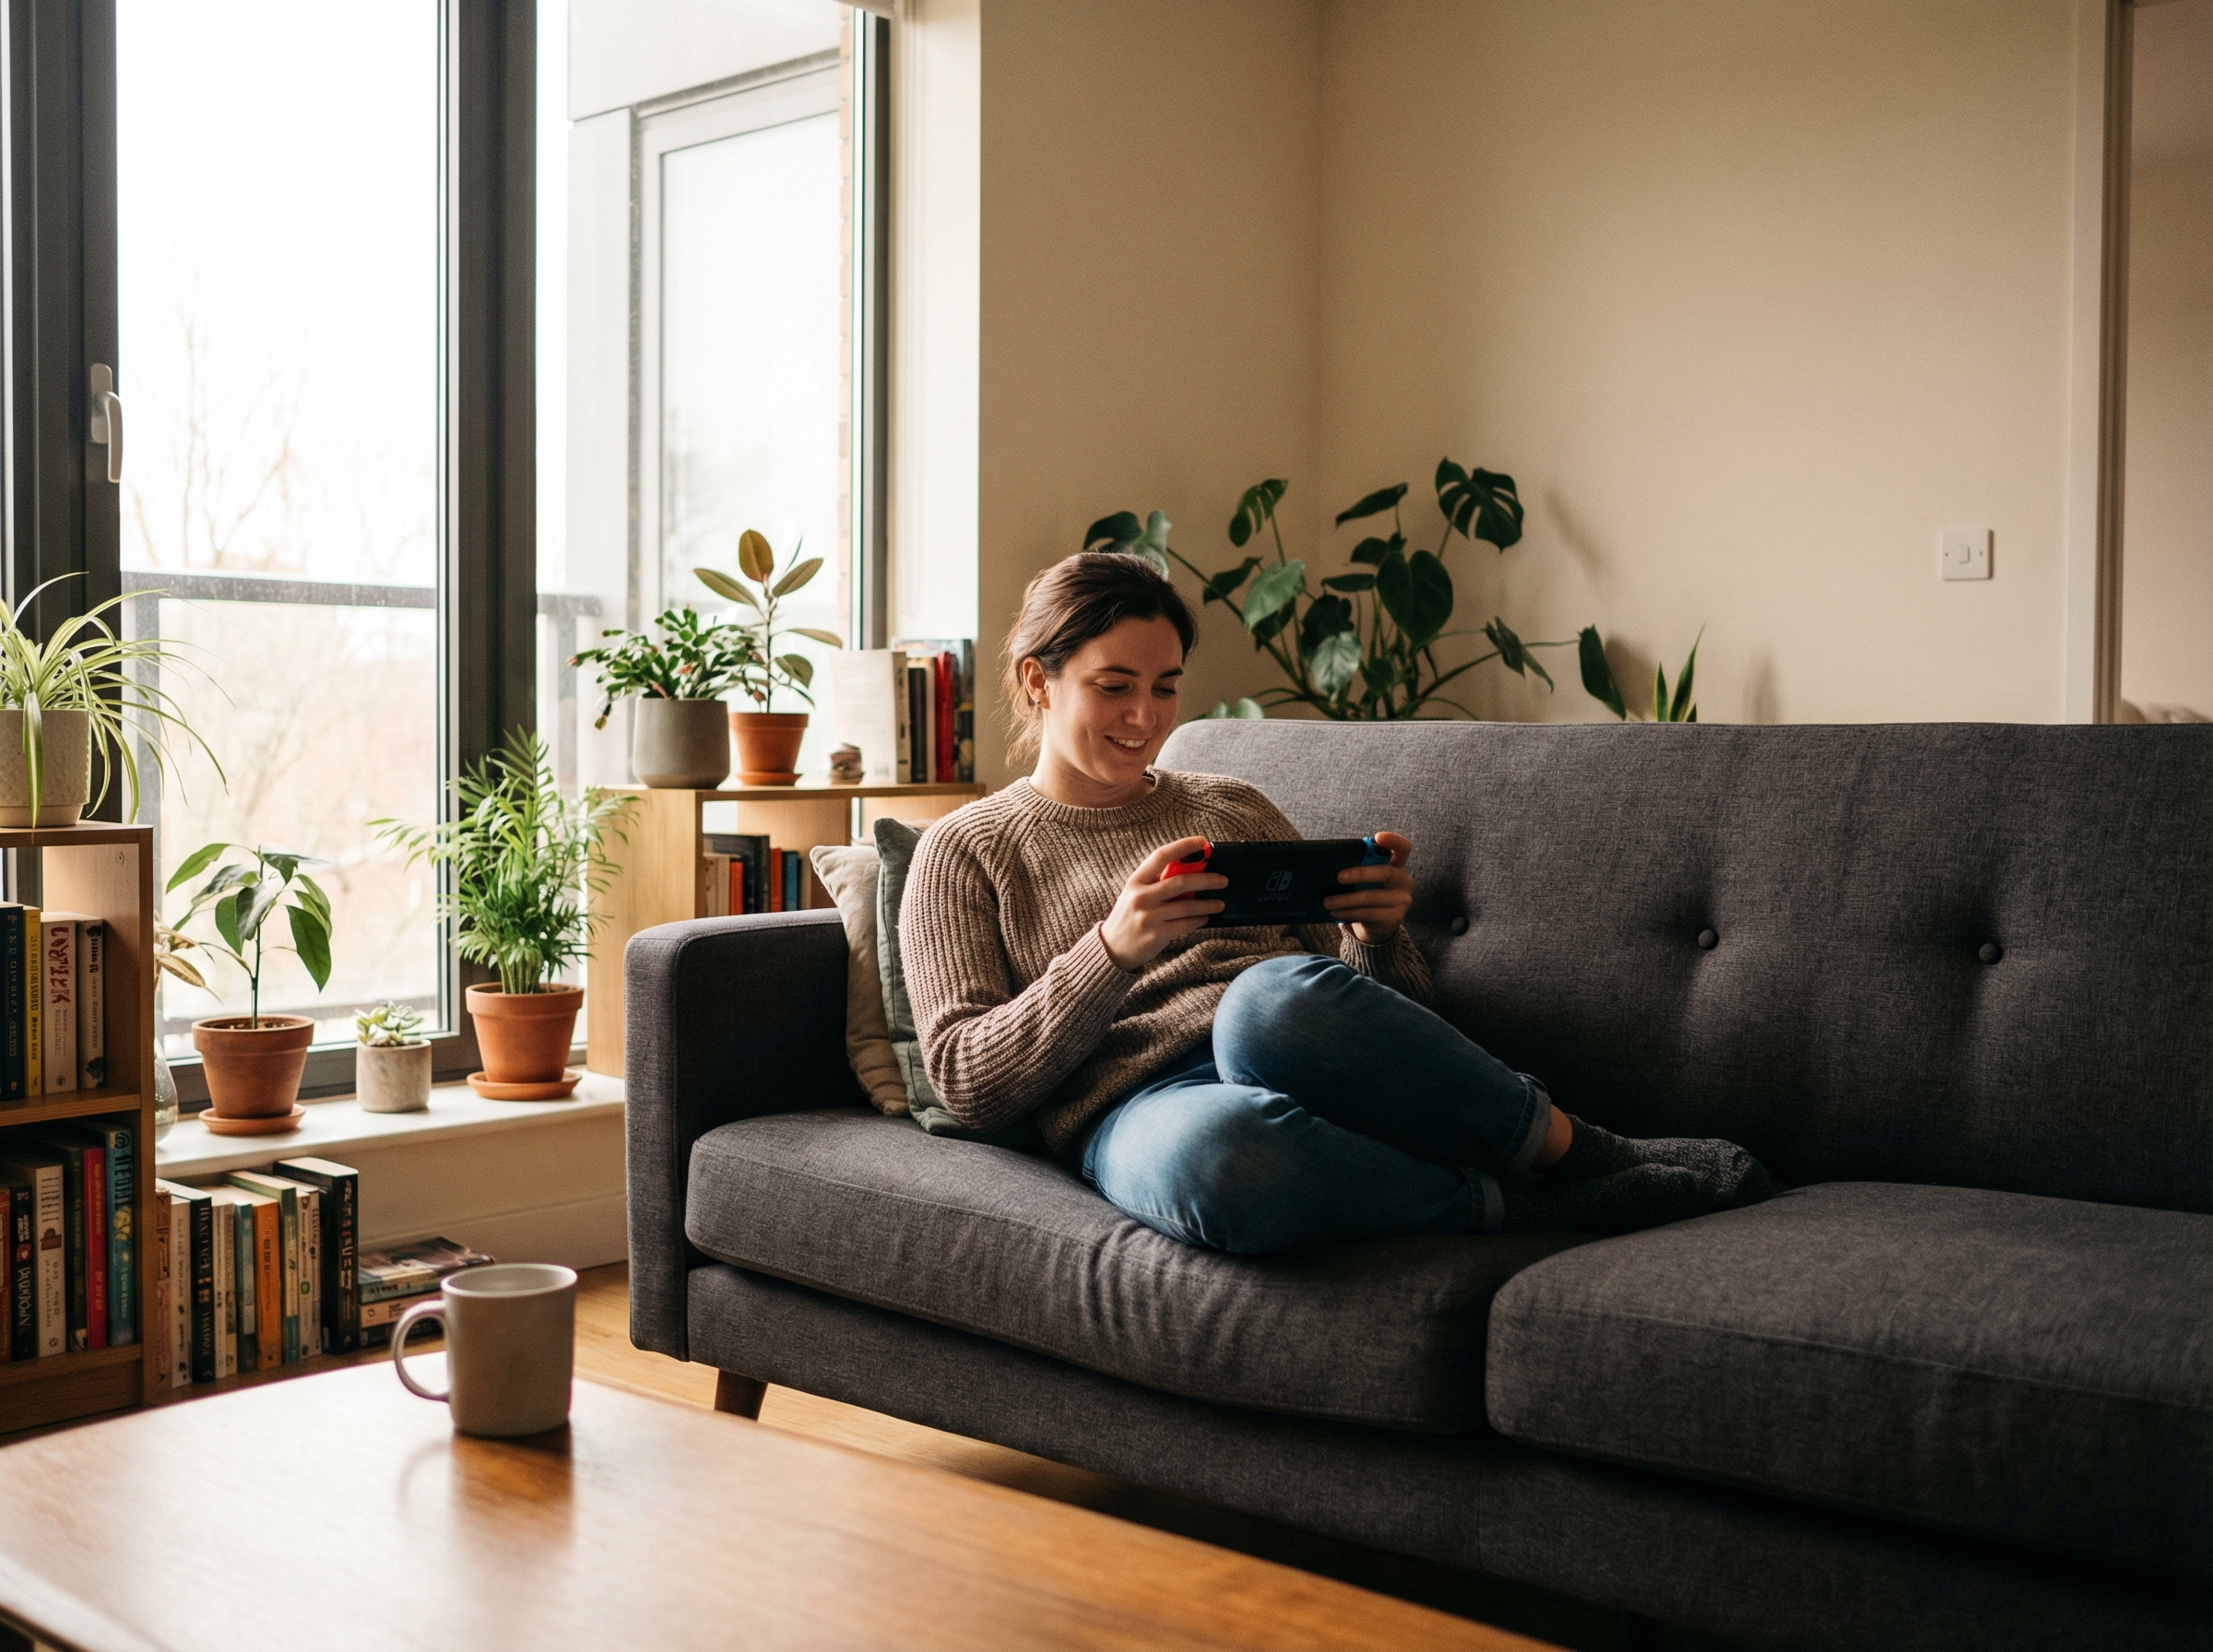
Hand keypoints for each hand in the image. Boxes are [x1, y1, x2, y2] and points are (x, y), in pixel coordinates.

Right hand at [1099, 837, 1227, 969]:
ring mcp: (1148, 916)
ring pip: (1186, 906)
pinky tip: (1205, 918)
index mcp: (1136, 881)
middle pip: (1180, 882)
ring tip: (1220, 903)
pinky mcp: (1156, 935)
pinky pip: (1185, 924)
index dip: (1183, 846)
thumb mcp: (1135, 894)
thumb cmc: (1129, 917)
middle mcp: (1140, 897)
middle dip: (1206, 879)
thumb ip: (1156, 883)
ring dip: (1207, 904)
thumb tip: (1192, 871)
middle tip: (1223, 880)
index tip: (1202, 842)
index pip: (1160, 856)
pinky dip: (1199, 920)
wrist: (1112, 949)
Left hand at [1324, 830, 1412, 944]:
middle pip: (1387, 872)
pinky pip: (1370, 914)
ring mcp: (1402, 901)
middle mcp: (1404, 881)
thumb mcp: (1365, 879)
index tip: (1377, 837)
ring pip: (1373, 897)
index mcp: (1397, 865)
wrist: (1377, 925)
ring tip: (1327, 902)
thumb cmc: (1366, 893)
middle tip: (1338, 877)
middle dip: (1361, 873)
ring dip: (1347, 899)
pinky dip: (1350, 913)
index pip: (1403, 847)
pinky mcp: (1395, 918)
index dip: (1394, 840)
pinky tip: (1336, 912)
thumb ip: (1359, 867)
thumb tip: (1330, 864)